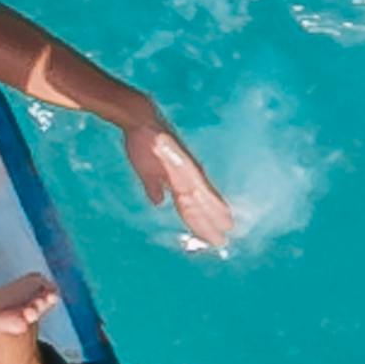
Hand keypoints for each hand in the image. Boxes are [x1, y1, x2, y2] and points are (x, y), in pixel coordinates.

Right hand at [123, 110, 238, 248]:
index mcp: (178, 180)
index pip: (189, 206)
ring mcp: (188, 172)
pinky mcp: (186, 167)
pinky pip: (198, 189)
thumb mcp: (146, 171)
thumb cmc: (142, 142)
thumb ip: (154, 187)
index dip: (199, 221)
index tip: (208, 235)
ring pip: (202, 201)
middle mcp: (188, 177)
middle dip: (210, 224)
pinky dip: (210, 202)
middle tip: (222, 242)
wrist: (140, 121)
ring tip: (225, 231)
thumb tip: (158, 202)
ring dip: (212, 217)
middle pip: (200, 206)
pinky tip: (221, 211)